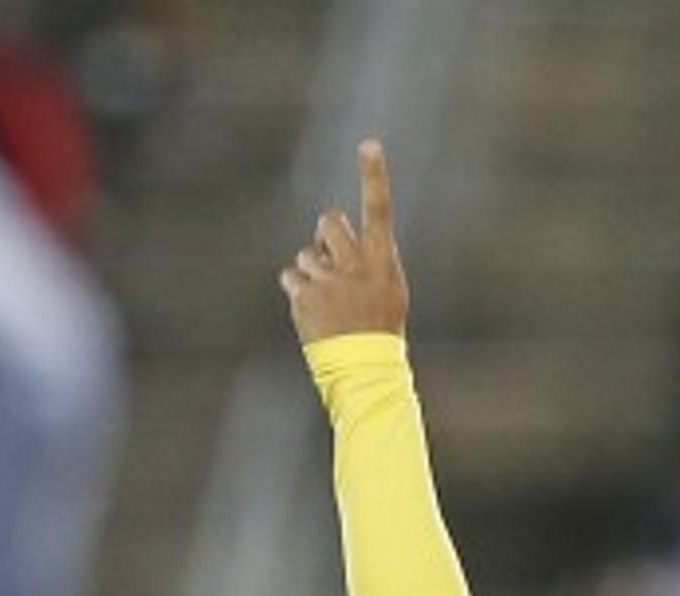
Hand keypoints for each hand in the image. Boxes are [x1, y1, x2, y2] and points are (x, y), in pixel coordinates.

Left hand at [283, 139, 410, 346]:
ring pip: (306, 254)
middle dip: (324, 235)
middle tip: (331, 262)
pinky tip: (313, 311)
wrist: (365, 369)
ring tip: (327, 301)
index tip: (369, 144)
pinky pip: (291, 278)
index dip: (374, 175)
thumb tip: (342, 236)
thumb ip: (369, 257)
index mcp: (381, 260)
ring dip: (311, 272)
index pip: (379, 209)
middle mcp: (356, 265)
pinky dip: (297, 291)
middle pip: (329, 221)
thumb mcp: (389, 289)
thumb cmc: (379, 328)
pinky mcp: (306, 296)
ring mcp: (329, 280)